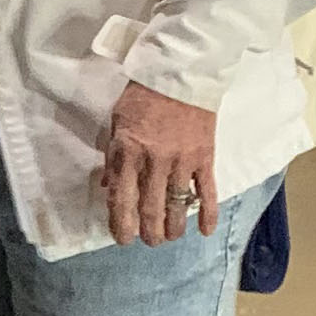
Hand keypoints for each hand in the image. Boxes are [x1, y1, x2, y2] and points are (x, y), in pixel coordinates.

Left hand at [101, 81, 218, 246]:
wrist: (179, 74)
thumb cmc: (143, 96)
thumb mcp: (117, 121)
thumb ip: (114, 156)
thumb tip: (108, 186)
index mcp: (127, 150)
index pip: (122, 197)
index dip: (121, 223)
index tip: (122, 238)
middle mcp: (153, 161)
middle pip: (150, 210)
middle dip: (148, 233)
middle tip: (149, 241)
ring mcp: (181, 162)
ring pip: (177, 208)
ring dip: (173, 229)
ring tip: (169, 236)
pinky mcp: (204, 159)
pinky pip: (207, 194)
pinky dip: (207, 216)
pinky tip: (204, 232)